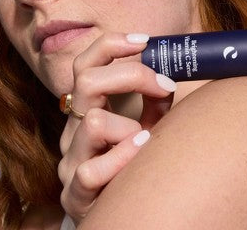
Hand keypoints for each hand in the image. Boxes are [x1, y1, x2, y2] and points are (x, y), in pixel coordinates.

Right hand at [58, 32, 175, 225]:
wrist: (130, 204)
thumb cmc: (141, 156)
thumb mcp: (151, 119)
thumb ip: (156, 96)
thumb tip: (174, 68)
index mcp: (89, 106)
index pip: (86, 64)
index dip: (111, 46)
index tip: (144, 42)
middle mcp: (74, 127)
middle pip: (87, 80)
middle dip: (133, 76)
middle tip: (165, 85)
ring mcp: (72, 158)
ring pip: (94, 122)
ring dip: (132, 127)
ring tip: (147, 139)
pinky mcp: (74, 193)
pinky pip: (92, 170)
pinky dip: (125, 159)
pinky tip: (142, 157)